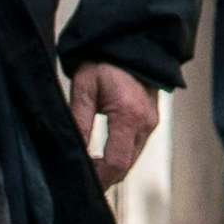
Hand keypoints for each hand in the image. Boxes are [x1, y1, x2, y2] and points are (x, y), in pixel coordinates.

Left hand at [67, 63, 158, 187]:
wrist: (130, 42)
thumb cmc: (105, 61)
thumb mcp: (84, 88)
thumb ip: (78, 122)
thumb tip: (72, 152)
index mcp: (128, 115)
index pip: (116, 163)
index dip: (99, 178)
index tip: (81, 181)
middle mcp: (146, 123)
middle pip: (126, 166)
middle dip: (104, 176)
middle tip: (80, 177)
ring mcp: (151, 122)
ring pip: (131, 159)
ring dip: (112, 167)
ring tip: (89, 167)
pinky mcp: (151, 121)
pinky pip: (136, 148)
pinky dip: (120, 155)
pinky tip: (103, 155)